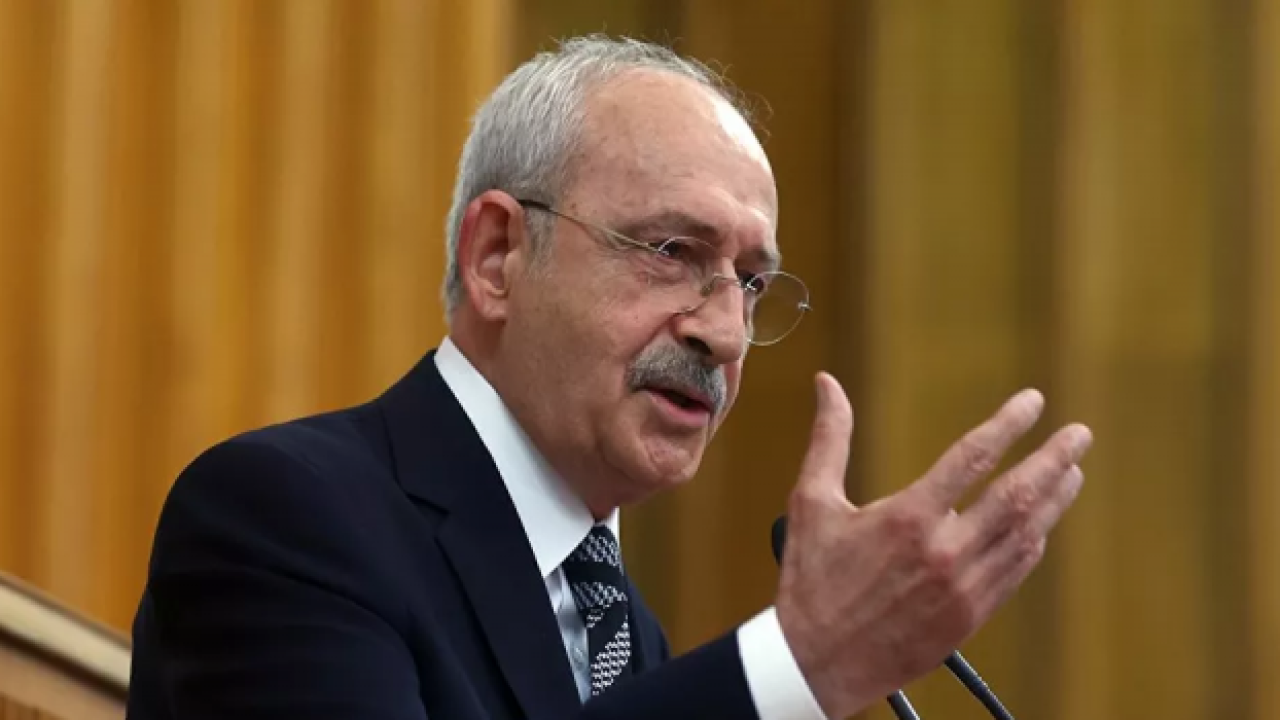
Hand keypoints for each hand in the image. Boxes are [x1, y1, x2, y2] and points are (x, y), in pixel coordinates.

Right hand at [775, 373, 1091, 718]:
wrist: (816, 662)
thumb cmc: (810, 580)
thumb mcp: (811, 502)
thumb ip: (829, 438)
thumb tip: (827, 384)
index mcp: (908, 518)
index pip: (973, 456)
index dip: (1008, 423)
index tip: (1033, 402)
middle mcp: (944, 551)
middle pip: (1016, 495)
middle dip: (1053, 459)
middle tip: (1079, 435)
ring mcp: (962, 588)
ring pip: (1025, 535)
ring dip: (1054, 500)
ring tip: (1072, 472)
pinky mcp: (969, 618)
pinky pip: (1015, 572)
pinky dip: (1033, 542)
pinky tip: (1041, 524)